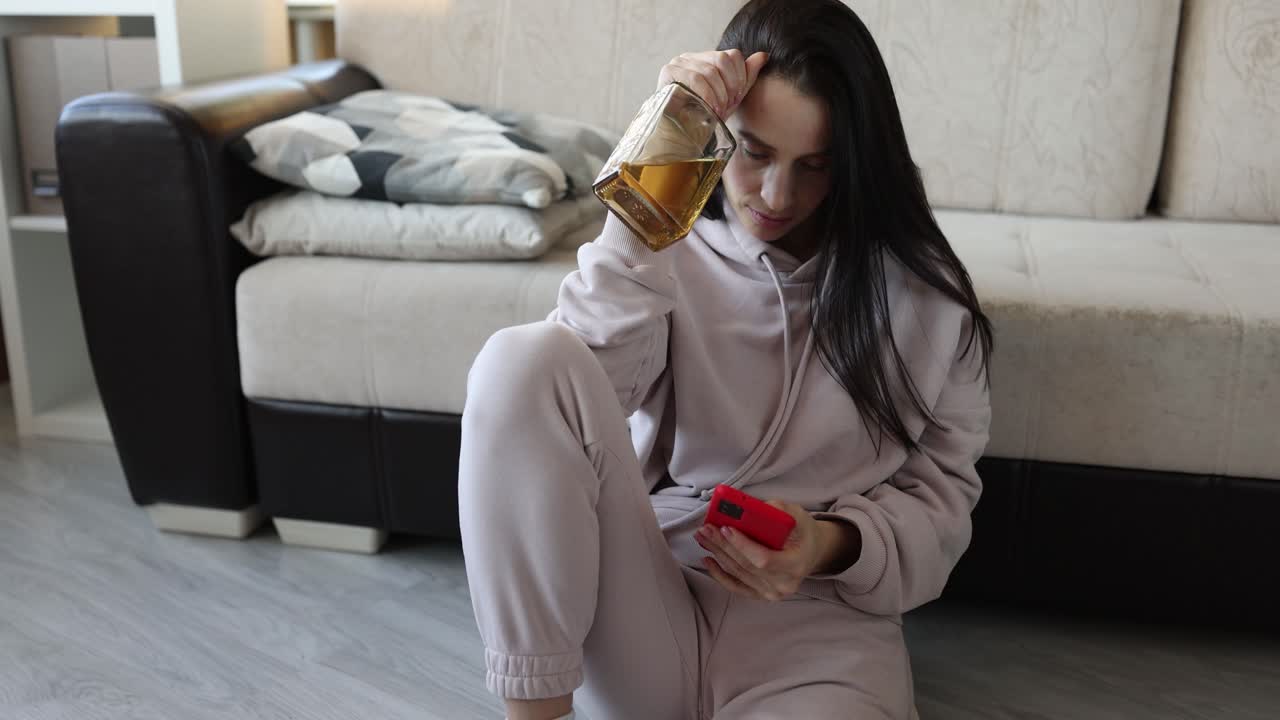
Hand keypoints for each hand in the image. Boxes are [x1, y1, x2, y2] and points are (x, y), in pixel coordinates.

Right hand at [656, 49, 768, 118]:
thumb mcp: (731, 97)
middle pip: (722, 59)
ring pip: (710, 71)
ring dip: (719, 95)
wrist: (683, 137)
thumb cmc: (706, 117)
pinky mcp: (668, 72)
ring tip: (718, 110)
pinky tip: (710, 108)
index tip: (736, 98)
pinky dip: (707, 95)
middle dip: (730, 86)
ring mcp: (678, 63)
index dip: (739, 77)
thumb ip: (746, 76)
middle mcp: (691, 57)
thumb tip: (764, 55)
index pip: (732, 55)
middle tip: (728, 105)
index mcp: (706, 59)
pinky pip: (695, 78)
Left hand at [695, 500, 851, 601]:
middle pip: (745, 565)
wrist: (810, 552)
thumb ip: (777, 510)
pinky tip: (708, 559)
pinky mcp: (760, 594)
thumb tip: (748, 507)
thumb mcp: (797, 515)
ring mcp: (770, 593)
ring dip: (717, 554)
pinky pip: (735, 585)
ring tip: (703, 537)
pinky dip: (719, 573)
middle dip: (723, 545)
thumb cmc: (803, 532)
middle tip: (706, 528)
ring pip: (737, 572)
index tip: (726, 528)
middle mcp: (783, 584)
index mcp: (796, 564)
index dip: (742, 545)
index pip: (764, 559)